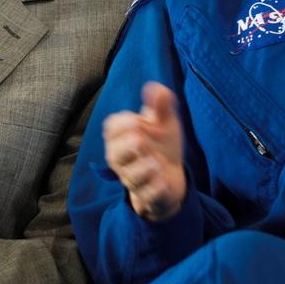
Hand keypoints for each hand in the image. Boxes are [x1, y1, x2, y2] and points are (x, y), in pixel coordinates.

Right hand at [103, 82, 186, 220]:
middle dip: (129, 146)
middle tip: (141, 141)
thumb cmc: (161, 145)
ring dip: (144, 168)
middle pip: (115, 154)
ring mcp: (133, 180)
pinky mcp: (148, 197)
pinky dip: (156, 188)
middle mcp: (121, 160)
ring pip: (131, 176)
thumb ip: (160, 105)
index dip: (124, 123)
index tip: (139, 121)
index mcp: (120, 138)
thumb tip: (154, 86)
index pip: (112, 127)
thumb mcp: (163, 122)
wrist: (172, 178)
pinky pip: (148, 195)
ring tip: (156, 164)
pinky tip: (164, 181)